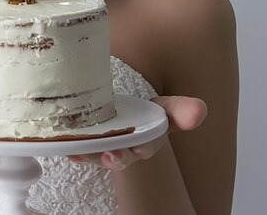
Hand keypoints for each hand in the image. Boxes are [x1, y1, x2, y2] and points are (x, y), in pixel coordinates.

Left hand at [67, 96, 206, 170]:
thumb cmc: (147, 112)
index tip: (133, 149)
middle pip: (119, 155)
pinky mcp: (86, 141)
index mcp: (145, 141)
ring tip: (78, 153)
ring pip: (96, 154)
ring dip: (88, 155)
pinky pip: (79, 148)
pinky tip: (65, 147)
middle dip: (114, 157)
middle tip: (109, 155)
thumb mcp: (166, 108)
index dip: (138, 149)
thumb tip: (201, 109)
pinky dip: (71, 148)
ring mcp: (104, 145)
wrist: (124, 109)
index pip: (144, 147)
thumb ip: (181, 110)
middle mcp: (124, 147)